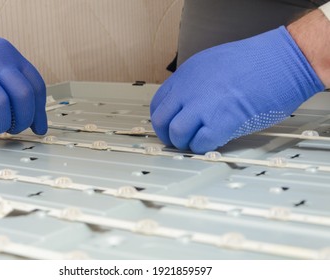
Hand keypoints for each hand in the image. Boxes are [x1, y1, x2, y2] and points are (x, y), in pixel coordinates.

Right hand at [0, 16, 46, 134]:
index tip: (38, 127)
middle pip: (23, 96)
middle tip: (14, 129)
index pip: (36, 86)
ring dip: (0, 124)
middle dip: (23, 120)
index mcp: (10, 55)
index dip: (39, 112)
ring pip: (0, 105)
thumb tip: (38, 123)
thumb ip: (17, 84)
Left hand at [150, 26, 323, 153]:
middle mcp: (190, 89)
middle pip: (162, 120)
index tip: (169, 126)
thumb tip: (189, 105)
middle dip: (168, 135)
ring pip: (177, 133)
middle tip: (179, 140)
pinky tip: (213, 142)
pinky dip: (203, 147)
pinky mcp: (222, 121)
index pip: (159, 103)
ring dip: (185, 143)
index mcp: (188, 74)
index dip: (162, 119)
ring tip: (197, 142)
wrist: (284, 60)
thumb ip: (196, 85)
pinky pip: (200, 143)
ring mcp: (204, 105)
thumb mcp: (214, 64)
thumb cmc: (258, 61)